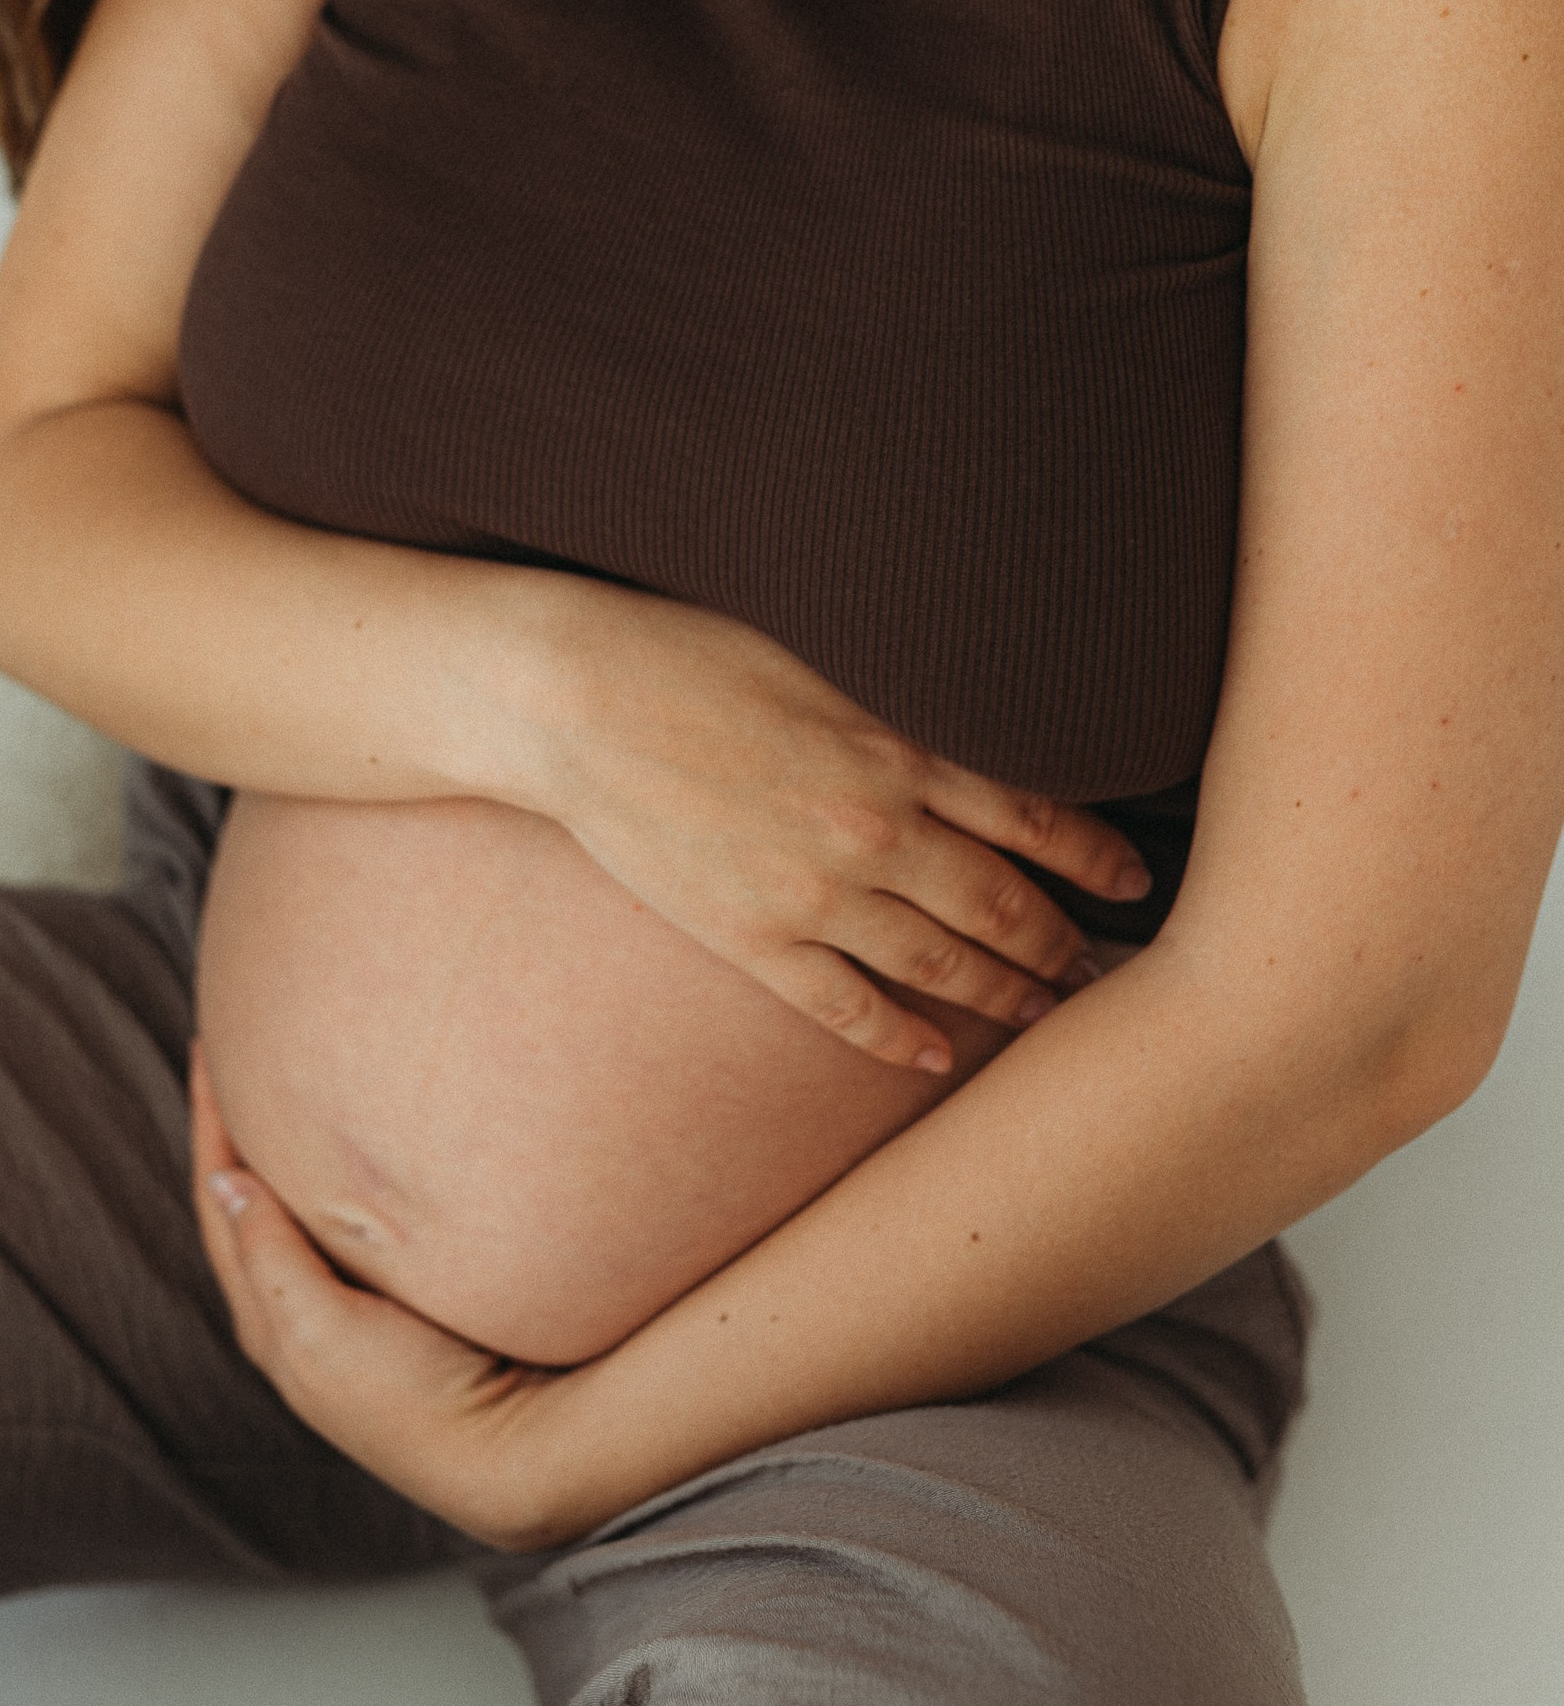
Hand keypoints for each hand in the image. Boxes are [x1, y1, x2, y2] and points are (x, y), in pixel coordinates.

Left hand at [190, 1048, 573, 1547]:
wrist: (505, 1453)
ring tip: (283, 1089)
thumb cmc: (413, 1399)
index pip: (221, 1200)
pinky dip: (329, 1179)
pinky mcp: (395, 1309)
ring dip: (280, 1153)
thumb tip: (225, 1182)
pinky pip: (343, 1226)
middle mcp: (298, 1315)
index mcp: (269, 1318)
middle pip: (247, 1202)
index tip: (208, 1050)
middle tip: (233, 1056)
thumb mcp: (321, 1332)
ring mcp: (347, 1314)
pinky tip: (353, 1152)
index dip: (210, 1126)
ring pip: (292, 1212)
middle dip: (235, 1131)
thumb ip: (271, 1258)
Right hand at [531, 588, 1152, 1071]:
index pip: (1032, 816)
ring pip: (937, 961)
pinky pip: (843, 1006)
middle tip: (1103, 964)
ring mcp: (812, 894)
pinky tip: (936, 1055)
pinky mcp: (750, 937)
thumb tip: (971, 701)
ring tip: (1045, 1008)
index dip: (1094, 854)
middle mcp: (872, 831)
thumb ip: (899, 694)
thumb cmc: (688, 649)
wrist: (572, 699)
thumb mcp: (818, 650)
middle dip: (1062, 937)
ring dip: (1003, 991)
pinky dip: (899, 1036)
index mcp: (897, 748)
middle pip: (1002, 902)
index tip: (1133, 877)